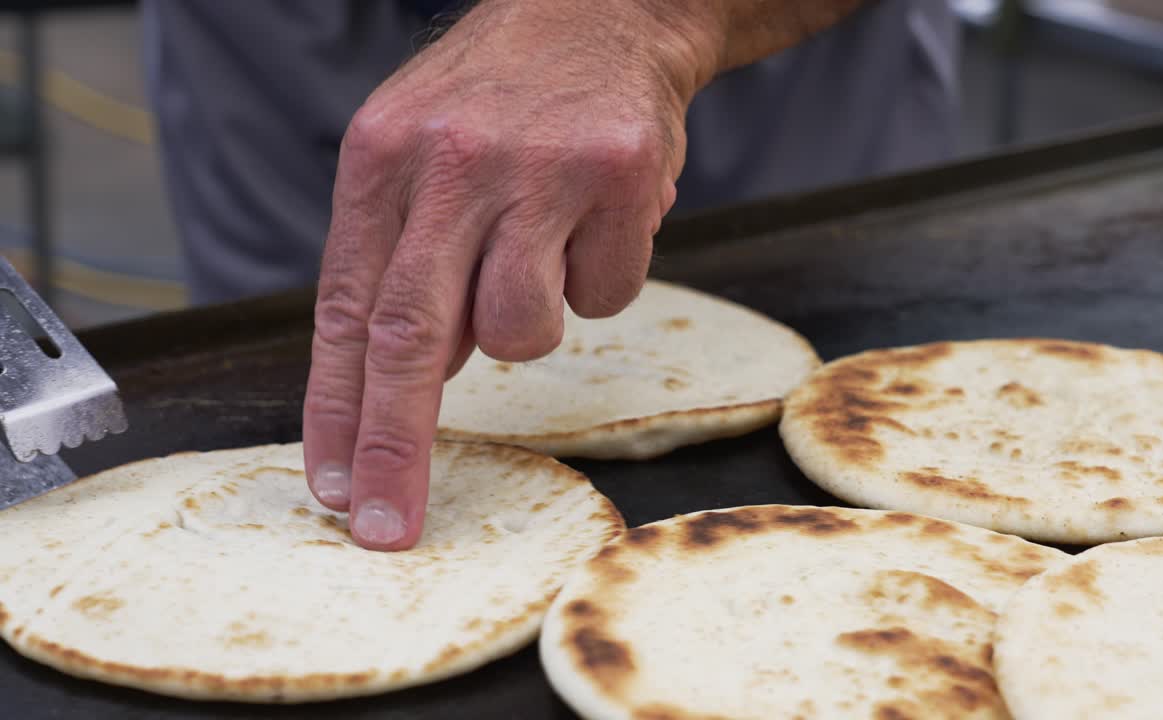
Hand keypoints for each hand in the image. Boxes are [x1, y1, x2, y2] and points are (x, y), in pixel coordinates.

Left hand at [301, 0, 706, 549]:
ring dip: (531, 322)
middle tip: (387, 524)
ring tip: (544, 249)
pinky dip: (601, 276)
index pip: (348, 307)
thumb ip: (405, 257)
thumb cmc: (503, 96)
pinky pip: (605, 295)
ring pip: (522, 330)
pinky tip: (596, 218)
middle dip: (396, 446)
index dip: (337, 408)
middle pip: (412, 335)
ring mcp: (539, 170)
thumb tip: (412, 376)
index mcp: (382, 158)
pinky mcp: (619, 178)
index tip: (334, 486)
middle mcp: (452, 163)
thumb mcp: (419, 149)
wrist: (603, 8)